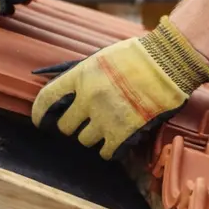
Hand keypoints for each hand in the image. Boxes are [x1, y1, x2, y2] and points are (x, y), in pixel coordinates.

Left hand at [30, 16, 208, 159]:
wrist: (169, 61)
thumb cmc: (138, 56)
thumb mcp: (102, 58)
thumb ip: (81, 76)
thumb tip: (63, 93)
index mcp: (81, 75)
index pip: (46, 100)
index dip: (39, 113)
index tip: (41, 121)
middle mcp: (89, 97)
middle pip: (65, 127)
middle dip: (74, 125)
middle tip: (86, 121)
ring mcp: (105, 116)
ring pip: (85, 140)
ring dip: (94, 135)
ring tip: (109, 124)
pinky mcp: (123, 131)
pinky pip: (106, 152)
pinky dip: (109, 148)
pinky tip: (116, 140)